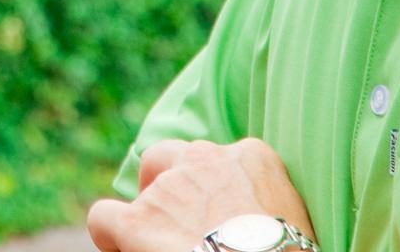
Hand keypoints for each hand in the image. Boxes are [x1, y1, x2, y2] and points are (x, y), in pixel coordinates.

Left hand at [86, 139, 314, 251]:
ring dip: (151, 218)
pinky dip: (109, 235)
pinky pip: (105, 216)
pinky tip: (121, 249)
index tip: (214, 216)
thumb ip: (263, 200)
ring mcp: (168, 188)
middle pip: (172, 157)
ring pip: (144, 192)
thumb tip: (251, 222)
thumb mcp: (294, 216)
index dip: (209, 188)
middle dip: (168, 184)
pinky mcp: (137, 220)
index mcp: (252, 157)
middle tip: (177, 222)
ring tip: (163, 250)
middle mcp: (206, 159)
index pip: (218, 158)